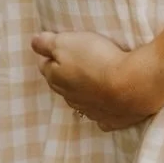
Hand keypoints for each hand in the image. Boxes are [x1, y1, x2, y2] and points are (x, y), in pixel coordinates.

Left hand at [30, 31, 157, 131]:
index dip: (50, 55)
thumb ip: (47, 43)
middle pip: (62, 84)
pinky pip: (100, 115)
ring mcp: (90, 111)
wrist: (131, 85)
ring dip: (83, 90)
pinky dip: (101, 108)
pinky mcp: (110, 120)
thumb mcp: (67, 43)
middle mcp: (70, 98)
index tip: (57, 46)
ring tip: (93, 77)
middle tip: (76, 60)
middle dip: (66, 74)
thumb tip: (33, 43)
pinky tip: (106, 103)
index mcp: (57, 79)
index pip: (45, 66)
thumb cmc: (96, 59)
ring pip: (80, 100)